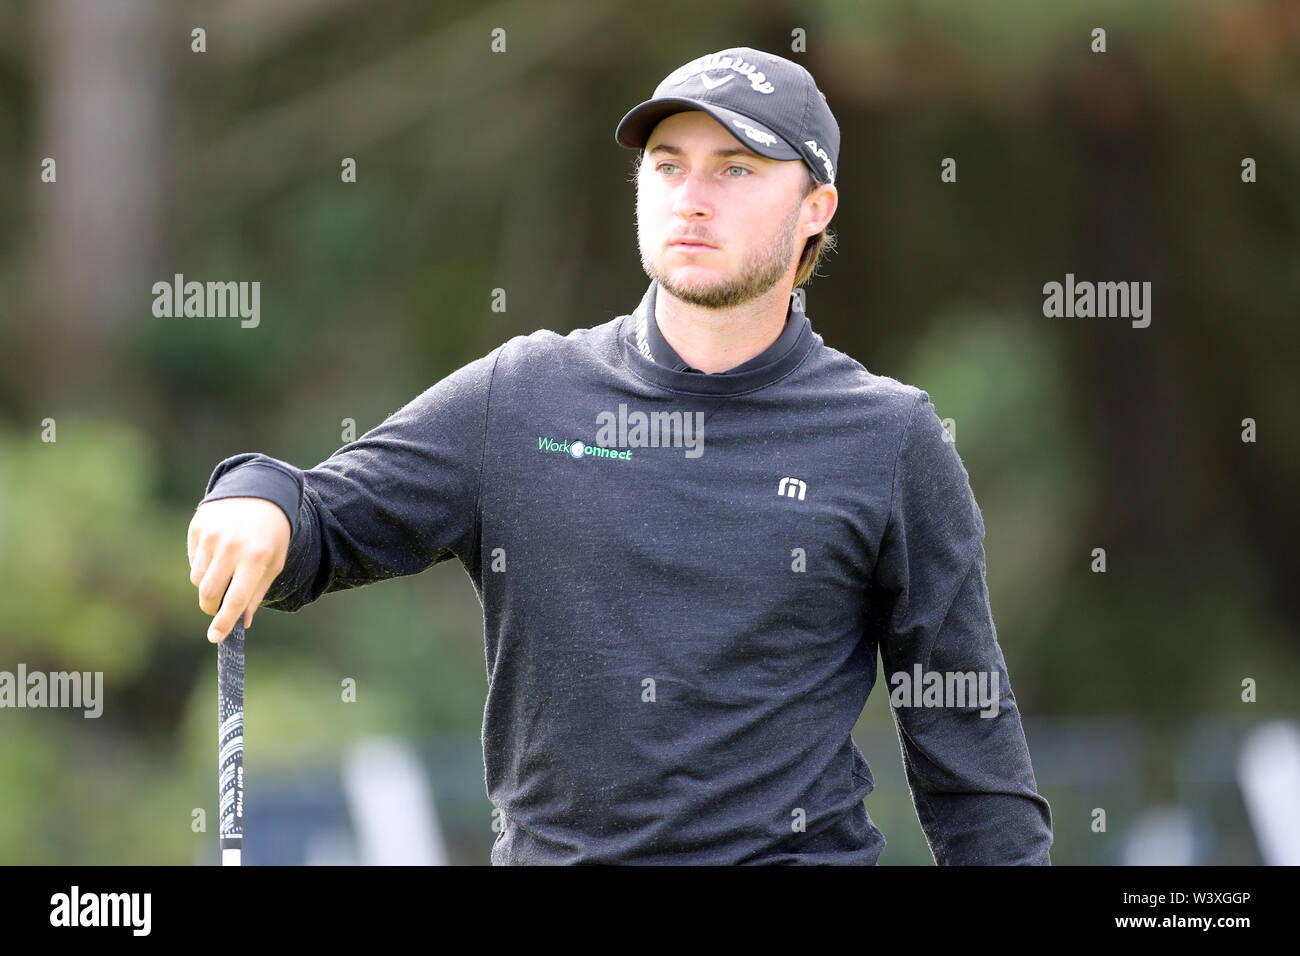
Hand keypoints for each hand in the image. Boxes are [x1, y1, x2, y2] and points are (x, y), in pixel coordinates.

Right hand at [187, 497, 290, 642]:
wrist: (261, 492)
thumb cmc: (271, 534)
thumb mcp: (274, 563)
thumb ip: (257, 593)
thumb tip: (241, 622)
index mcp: (255, 558)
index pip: (236, 598)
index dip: (224, 622)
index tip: (215, 638)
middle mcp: (231, 547)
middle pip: (210, 593)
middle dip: (212, 608)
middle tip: (218, 609)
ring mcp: (211, 537)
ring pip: (198, 579)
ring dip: (209, 585)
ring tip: (226, 570)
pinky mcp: (197, 528)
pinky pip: (193, 561)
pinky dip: (203, 565)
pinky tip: (219, 552)